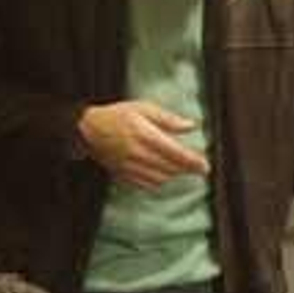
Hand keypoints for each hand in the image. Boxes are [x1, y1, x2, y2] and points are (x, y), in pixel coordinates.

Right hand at [78, 100, 208, 189]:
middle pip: (170, 168)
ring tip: (180, 167)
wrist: (89, 129)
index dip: (192, 161)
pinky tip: (163, 173)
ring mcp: (129, 166)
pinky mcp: (123, 175)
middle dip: (187, 169)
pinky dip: (159, 181)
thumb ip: (168, 119)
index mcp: (144, 135)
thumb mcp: (143, 108)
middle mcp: (137, 153)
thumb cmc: (118, 115)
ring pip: (160, 178)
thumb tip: (191, 126)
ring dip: (174, 174)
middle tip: (200, 167)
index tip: (205, 166)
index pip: (174, 152)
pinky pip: (147, 184)